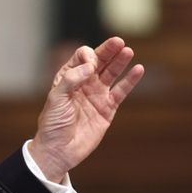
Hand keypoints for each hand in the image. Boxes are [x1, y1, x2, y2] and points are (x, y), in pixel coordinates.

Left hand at [28, 37, 143, 181]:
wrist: (59, 150)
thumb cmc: (53, 124)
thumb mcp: (55, 99)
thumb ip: (71, 80)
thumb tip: (90, 66)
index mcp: (68, 77)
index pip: (82, 57)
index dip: (88, 57)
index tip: (90, 67)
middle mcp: (84, 83)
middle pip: (99, 61)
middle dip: (108, 51)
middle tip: (119, 41)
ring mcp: (97, 95)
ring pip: (111, 73)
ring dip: (120, 62)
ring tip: (128, 51)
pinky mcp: (108, 109)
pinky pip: (121, 92)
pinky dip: (130, 81)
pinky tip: (138, 69)